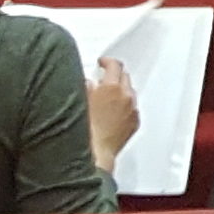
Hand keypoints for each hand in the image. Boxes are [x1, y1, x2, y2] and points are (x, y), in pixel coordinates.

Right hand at [85, 57, 140, 172]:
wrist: (95, 153)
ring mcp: (132, 109)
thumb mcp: (80, 102)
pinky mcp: (134, 122)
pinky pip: (132, 108)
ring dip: (121, 91)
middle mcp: (125, 96)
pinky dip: (125, 106)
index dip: (107, 61)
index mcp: (111, 87)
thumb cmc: (85, 130)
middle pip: (124, 76)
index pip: (114, 65)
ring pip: (130, 92)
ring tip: (108, 97)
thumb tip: (88, 83)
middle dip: (115, 75)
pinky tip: (115, 112)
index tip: (103, 62)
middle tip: (105, 77)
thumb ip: (85, 87)